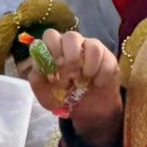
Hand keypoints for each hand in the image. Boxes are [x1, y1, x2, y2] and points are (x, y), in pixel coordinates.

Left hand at [31, 29, 122, 146]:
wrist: (87, 111)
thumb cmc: (63, 97)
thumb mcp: (45, 94)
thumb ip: (37, 79)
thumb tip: (38, 66)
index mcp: (56, 49)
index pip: (51, 35)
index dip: (53, 47)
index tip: (56, 64)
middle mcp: (73, 44)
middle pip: (72, 35)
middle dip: (71, 56)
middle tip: (71, 75)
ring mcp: (92, 49)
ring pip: (93, 46)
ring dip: (88, 67)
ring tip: (84, 82)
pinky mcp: (108, 58)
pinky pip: (107, 61)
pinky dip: (101, 77)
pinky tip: (97, 85)